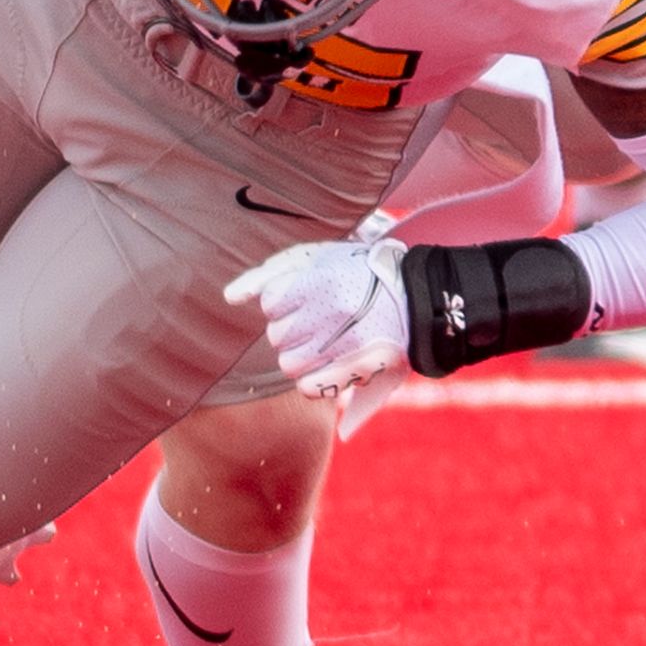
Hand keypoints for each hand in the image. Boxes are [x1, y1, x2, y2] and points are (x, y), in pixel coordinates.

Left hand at [225, 235, 410, 396]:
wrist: (416, 295)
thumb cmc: (355, 272)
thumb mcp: (315, 257)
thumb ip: (268, 274)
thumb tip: (229, 297)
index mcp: (322, 277)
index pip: (270, 302)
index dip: (284, 301)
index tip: (305, 296)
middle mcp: (333, 308)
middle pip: (277, 335)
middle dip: (292, 329)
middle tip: (319, 319)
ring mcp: (346, 341)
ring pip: (289, 364)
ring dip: (300, 357)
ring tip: (323, 343)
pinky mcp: (360, 368)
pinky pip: (308, 388)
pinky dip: (313, 381)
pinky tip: (327, 366)